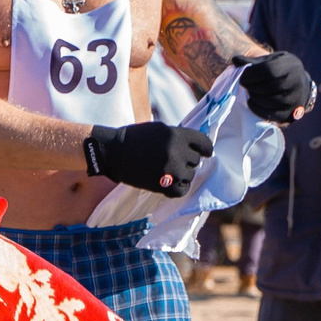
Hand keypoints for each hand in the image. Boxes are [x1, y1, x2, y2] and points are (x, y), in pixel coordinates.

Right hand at [83, 122, 213, 194]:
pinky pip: (181, 190)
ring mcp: (170, 169)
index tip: (206, 153)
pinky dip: (178, 188)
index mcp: (177, 135)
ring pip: (189, 176)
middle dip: (188, 161)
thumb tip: (195, 146)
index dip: (206, 149)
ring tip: (169, 171)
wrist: (114, 152)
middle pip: (195, 161)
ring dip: (182, 174)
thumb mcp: (159, 130)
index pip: (204, 143)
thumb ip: (178, 137)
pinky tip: (171, 183)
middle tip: (175, 161)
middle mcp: (177, 152)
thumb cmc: (135, 138)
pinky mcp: (162, 184)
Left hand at [235, 50, 315, 122]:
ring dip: (255, 97)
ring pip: (271, 101)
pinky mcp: (292, 114)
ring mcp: (296, 100)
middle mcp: (297, 82)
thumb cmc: (279, 71)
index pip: (270, 70)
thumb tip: (235, 60)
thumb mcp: (269, 61)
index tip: (242, 77)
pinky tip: (252, 103)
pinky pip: (273, 115)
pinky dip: (258, 110)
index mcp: (292, 65)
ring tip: (250, 92)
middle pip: (270, 87)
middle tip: (244, 85)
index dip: (252, 74)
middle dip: (252, 87)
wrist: (298, 86)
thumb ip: (252, 62)